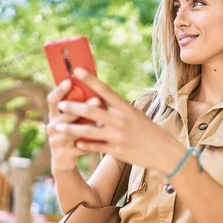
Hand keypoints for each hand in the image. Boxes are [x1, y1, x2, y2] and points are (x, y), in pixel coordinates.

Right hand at [45, 79, 99, 171]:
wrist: (64, 160)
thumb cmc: (72, 134)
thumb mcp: (71, 120)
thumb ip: (79, 108)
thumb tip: (96, 88)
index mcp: (54, 115)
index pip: (52, 100)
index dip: (59, 90)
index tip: (70, 80)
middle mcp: (52, 126)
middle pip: (65, 115)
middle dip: (81, 107)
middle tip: (97, 100)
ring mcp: (56, 141)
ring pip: (72, 131)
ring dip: (88, 125)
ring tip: (102, 121)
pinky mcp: (63, 154)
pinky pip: (80, 147)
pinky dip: (92, 143)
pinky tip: (104, 139)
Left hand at [54, 68, 185, 173]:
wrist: (165, 152)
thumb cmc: (149, 131)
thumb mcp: (136, 116)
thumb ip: (117, 110)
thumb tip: (98, 101)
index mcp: (126, 108)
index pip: (105, 90)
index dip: (89, 79)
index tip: (75, 70)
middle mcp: (121, 120)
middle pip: (92, 110)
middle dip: (73, 106)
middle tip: (60, 104)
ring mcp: (118, 136)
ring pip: (89, 130)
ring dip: (71, 128)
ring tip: (57, 126)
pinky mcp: (117, 151)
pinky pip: (96, 147)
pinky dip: (84, 145)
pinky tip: (74, 143)